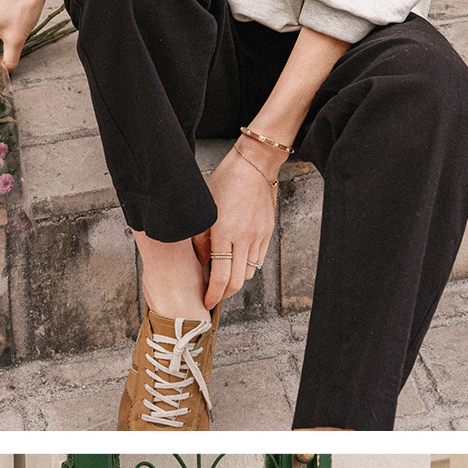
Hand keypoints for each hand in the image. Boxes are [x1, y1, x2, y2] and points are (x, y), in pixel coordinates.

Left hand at [192, 145, 276, 309]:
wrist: (253, 165)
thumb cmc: (223, 182)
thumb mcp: (203, 210)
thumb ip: (200, 240)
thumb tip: (200, 263)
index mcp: (223, 232)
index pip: (220, 276)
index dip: (213, 294)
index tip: (206, 301)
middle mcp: (243, 237)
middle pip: (237, 282)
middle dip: (224, 295)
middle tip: (214, 297)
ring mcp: (258, 235)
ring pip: (249, 273)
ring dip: (236, 280)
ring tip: (224, 276)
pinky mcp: (268, 232)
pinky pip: (258, 260)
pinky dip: (247, 266)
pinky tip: (237, 261)